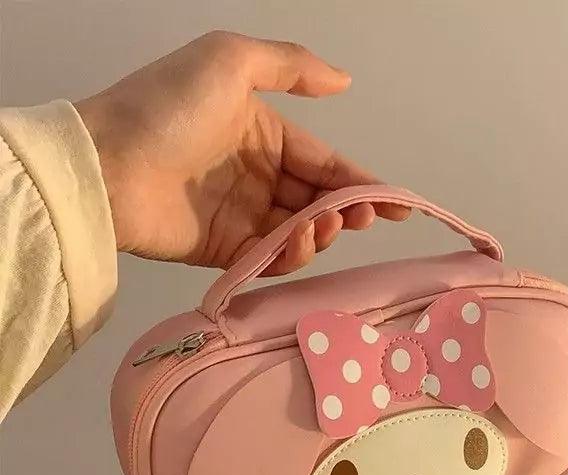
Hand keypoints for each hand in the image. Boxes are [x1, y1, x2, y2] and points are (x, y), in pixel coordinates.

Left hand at [75, 31, 408, 272]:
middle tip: (366, 217)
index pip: (324, 162)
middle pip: (318, 199)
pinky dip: (293, 253)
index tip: (398, 204)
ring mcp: (243, 216)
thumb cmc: (167, 108)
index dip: (362, 181)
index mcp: (263, 133)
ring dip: (323, 232)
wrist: (106, 166)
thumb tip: (345, 81)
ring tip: (324, 225)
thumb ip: (291, 66)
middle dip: (349, 210)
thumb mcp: (230, 62)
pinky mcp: (226, 251)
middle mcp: (258, 175)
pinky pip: (273, 257)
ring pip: (302, 231)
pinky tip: (299, 242)